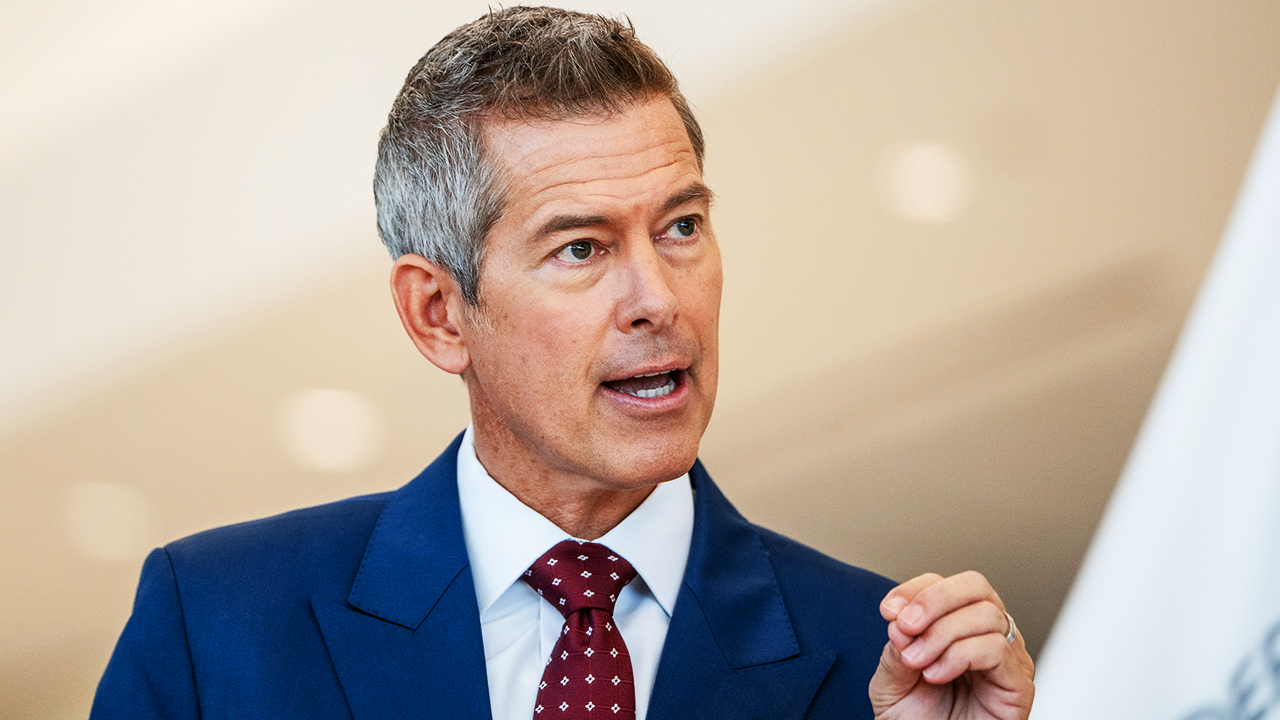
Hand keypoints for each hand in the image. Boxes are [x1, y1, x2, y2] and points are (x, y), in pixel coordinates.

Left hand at [869, 572, 1034, 719]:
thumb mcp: (892, 682)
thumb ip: (896, 650)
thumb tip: (901, 621)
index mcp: (957, 627)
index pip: (946, 584)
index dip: (916, 590)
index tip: (888, 611)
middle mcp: (987, 635)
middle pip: (975, 585)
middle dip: (933, 600)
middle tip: (905, 626)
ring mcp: (1008, 658)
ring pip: (987, 614)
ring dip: (942, 634)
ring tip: (918, 663)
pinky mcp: (1019, 684)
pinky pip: (998, 648)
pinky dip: (961, 655)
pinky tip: (938, 675)